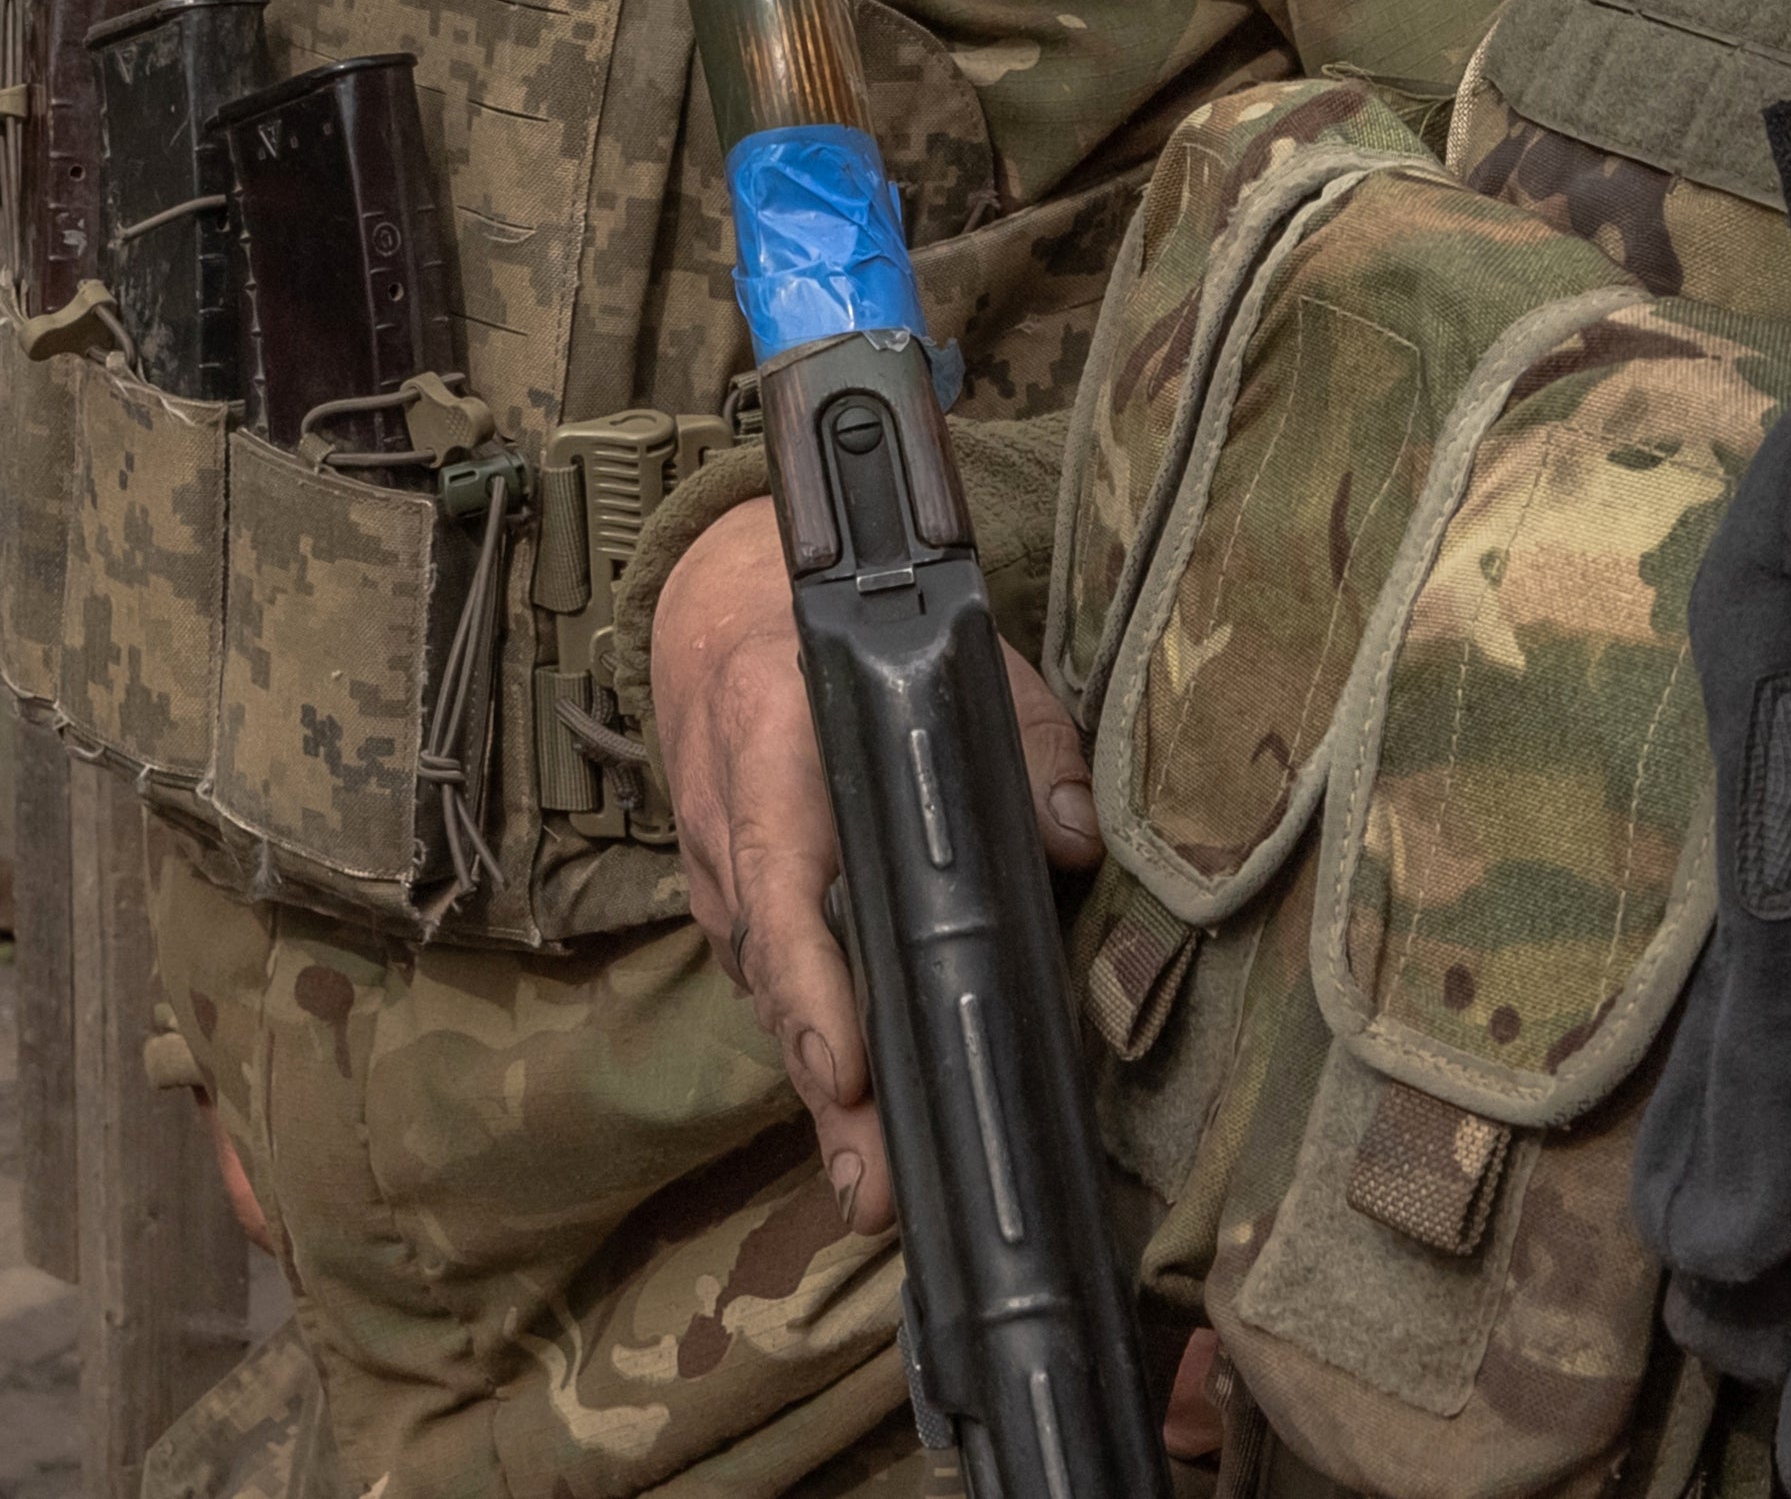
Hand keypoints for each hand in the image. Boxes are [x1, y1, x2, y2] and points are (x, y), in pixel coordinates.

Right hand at [646, 495, 1095, 1236]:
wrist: (717, 606)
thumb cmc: (845, 636)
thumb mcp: (951, 648)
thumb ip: (1025, 736)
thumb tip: (1077, 840)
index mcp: (772, 737)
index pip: (778, 880)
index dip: (810, 986)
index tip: (847, 1070)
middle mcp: (726, 817)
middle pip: (775, 972)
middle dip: (826, 1086)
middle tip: (874, 1185)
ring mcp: (713, 866)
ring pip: (767, 992)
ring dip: (818, 1089)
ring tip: (872, 1185)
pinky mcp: (722, 898)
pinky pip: (764, 980)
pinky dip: (808, 1042)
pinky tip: (852, 1116)